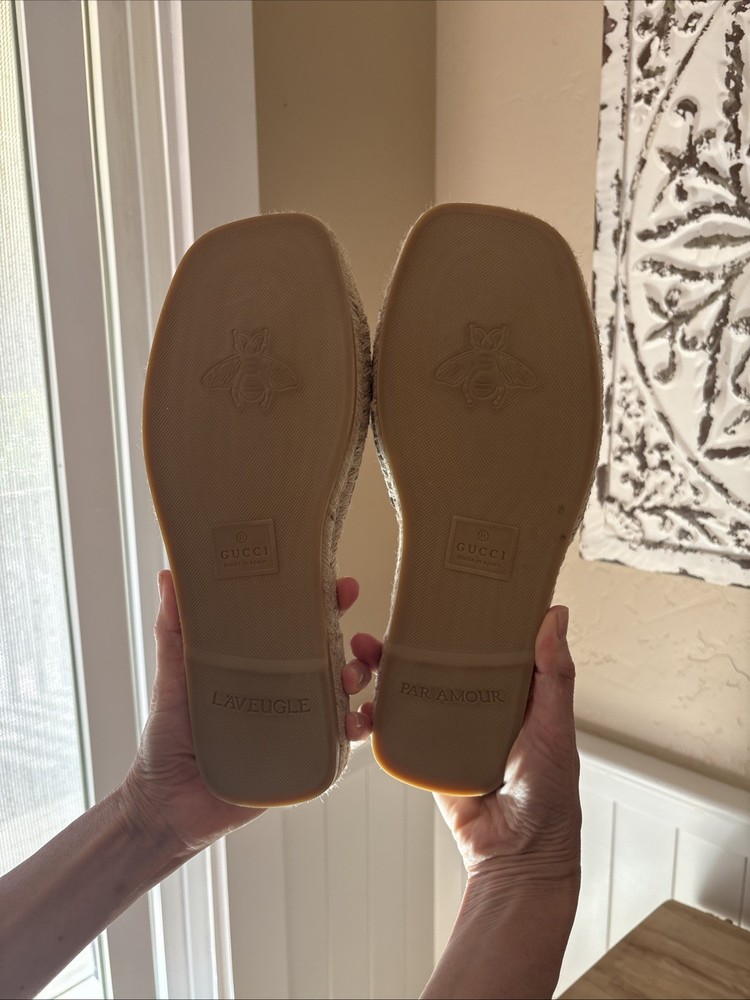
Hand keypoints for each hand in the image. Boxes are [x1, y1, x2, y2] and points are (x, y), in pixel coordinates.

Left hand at [120, 570, 368, 855]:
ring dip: (363, 680)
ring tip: (353, 678)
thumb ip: (174, 628)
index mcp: (263, 664)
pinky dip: (360, 728)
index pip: (303, 626)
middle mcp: (287, 691)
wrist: (166, 802)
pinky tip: (357, 721)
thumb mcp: (173, 675)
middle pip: (337, 658)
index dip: (327, 604)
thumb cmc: (168, 736)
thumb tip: (170, 574)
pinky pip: (343, 743)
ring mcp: (300, 725)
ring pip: (348, 695)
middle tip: (362, 638)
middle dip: (361, 643)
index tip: (343, 586)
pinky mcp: (304, 760)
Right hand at [350, 607, 580, 884]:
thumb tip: (555, 615)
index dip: (454, 617)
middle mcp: (475, 702)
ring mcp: (446, 728)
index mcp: (508, 688)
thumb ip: (553, 673)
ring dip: (378, 674)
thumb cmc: (549, 793)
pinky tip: (359, 707)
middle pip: (431, 661)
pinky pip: (396, 730)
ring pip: (406, 690)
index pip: (478, 641)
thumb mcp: (553, 725)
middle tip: (374, 634)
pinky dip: (373, 717)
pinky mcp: (426, 755)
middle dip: (399, 644)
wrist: (516, 855)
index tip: (429, 594)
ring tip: (358, 663)